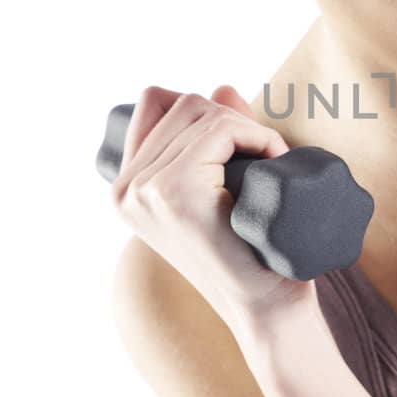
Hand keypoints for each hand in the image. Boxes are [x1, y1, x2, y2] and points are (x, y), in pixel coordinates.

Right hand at [109, 84, 315, 330]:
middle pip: (183, 103)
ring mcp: (146, 190)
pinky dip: (256, 135)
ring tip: (268, 165)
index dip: (204, 110)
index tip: (236, 145)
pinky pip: (221, 129)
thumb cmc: (251, 254)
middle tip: (263, 159)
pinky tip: (271, 162)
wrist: (267, 309)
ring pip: (204, 112)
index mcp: (126, 188)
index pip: (154, 102)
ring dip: (248, 128)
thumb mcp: (223, 189)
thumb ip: (217, 138)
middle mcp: (126, 189)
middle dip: (231, 119)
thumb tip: (222, 86)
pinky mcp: (176, 191)